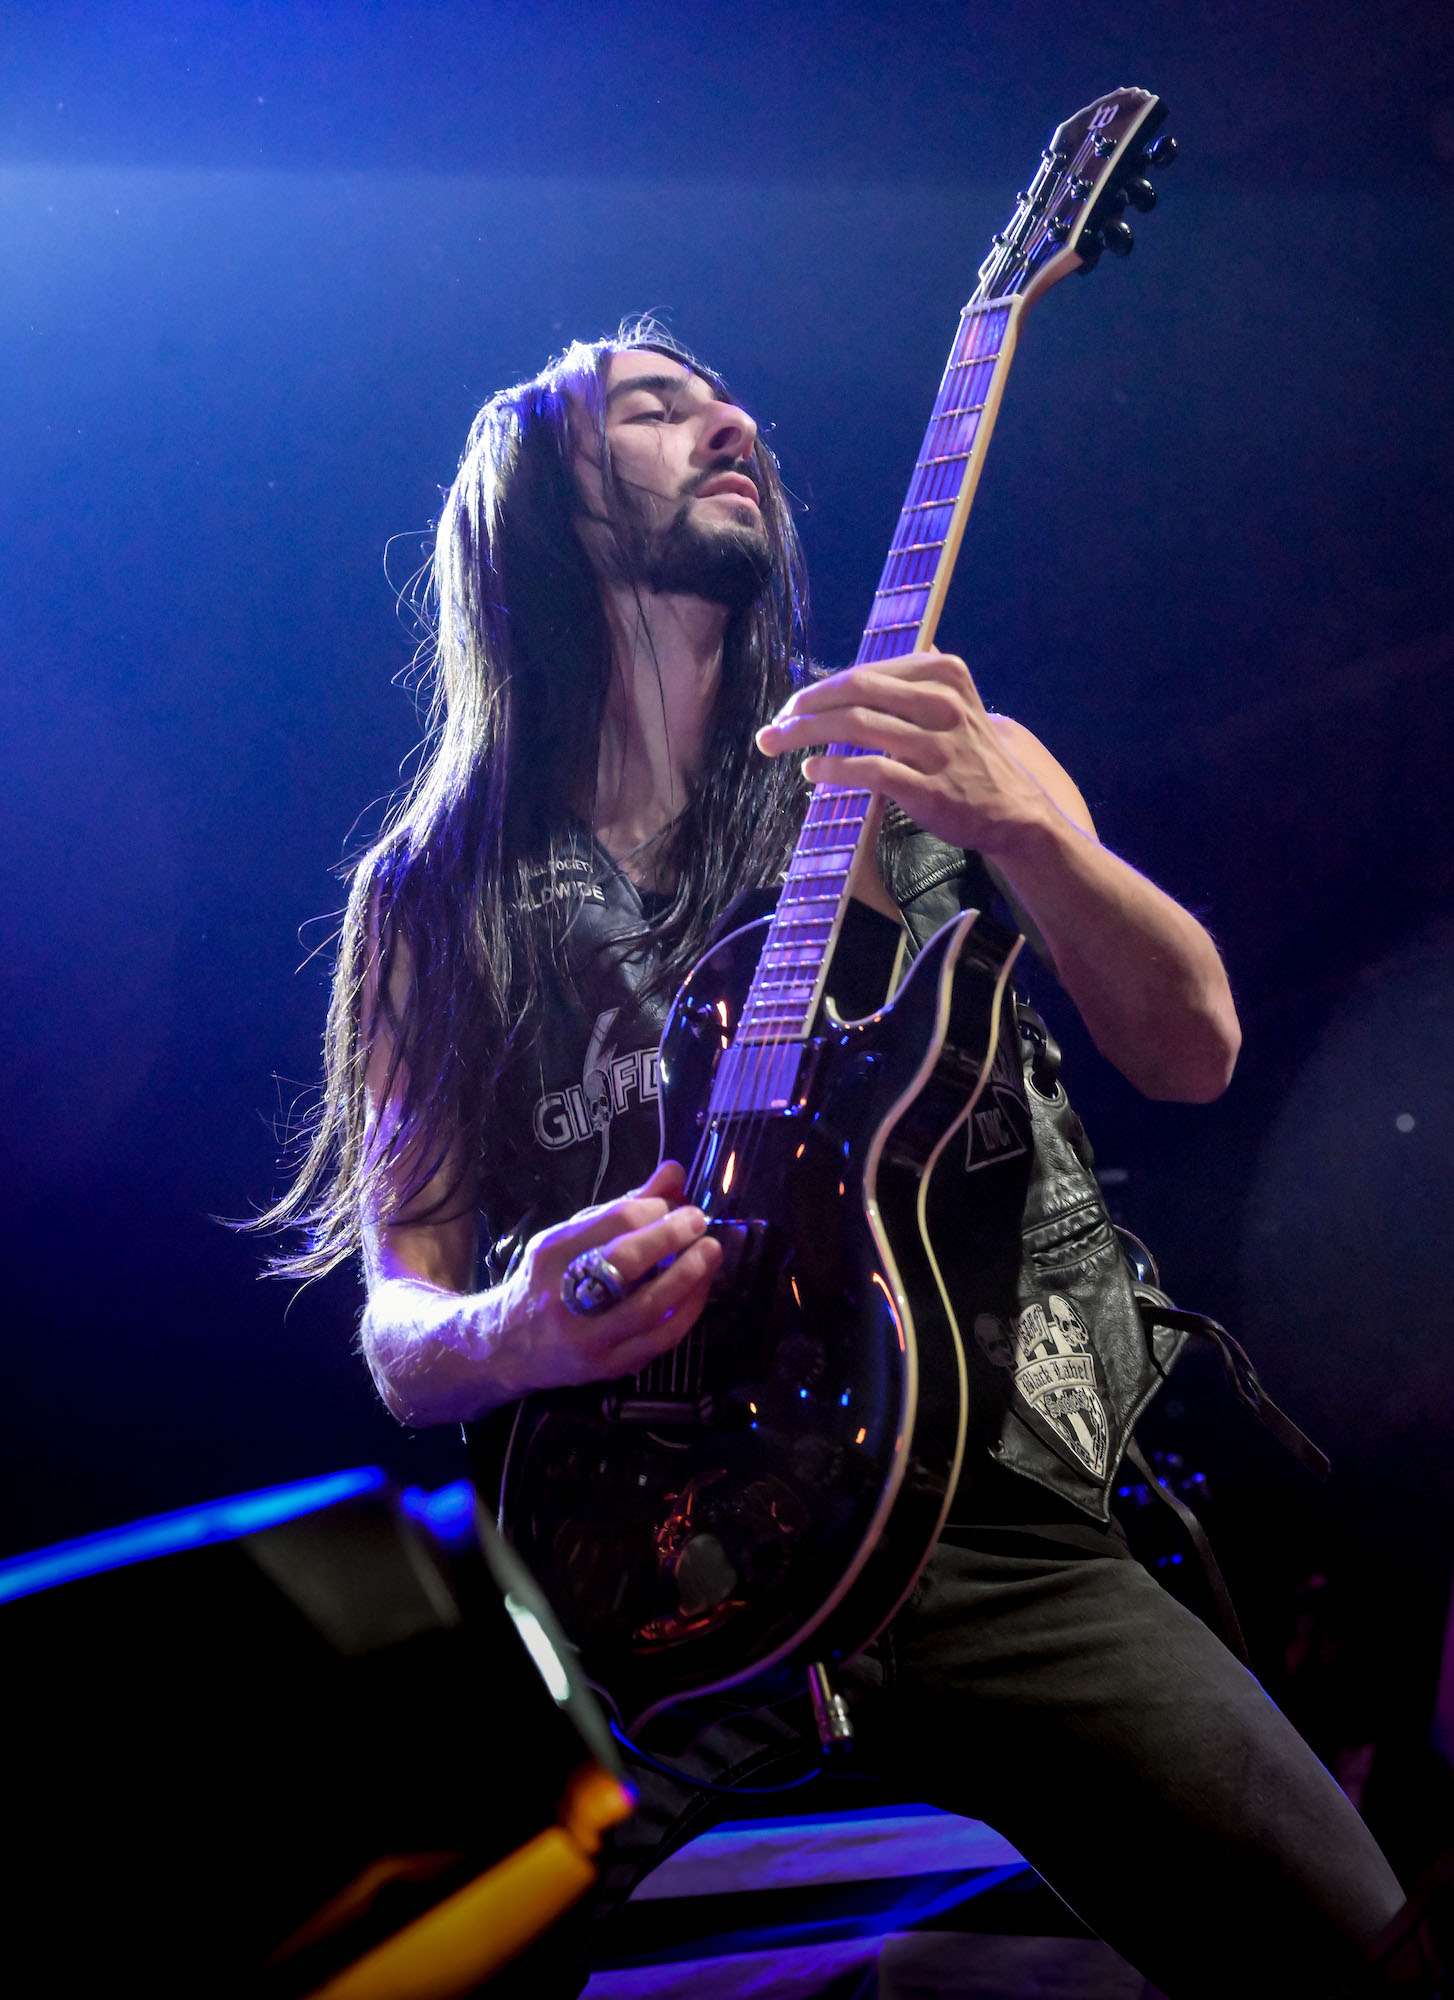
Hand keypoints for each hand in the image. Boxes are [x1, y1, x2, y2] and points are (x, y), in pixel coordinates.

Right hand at [499, 1160, 721, 1392]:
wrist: (510, 1347)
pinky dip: (687, 1311)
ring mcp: (588, 1336)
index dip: (654, 1208)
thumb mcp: (571, 1236)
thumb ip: (623, 1206)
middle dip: (672, 1236)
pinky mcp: (609, 1366)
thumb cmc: (547, 1281)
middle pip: (627, 1261)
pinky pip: (660, 1339)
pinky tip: (700, 1289)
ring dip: (690, 1275)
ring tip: (712, 1252)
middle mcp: (565, 1295)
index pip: (613, 1221)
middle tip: (699, 1221)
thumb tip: (675, 1172)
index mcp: (553, 1253)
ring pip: (649, 1306)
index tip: (675, 1203)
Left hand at [754, 651, 1054, 860]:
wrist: (1012, 810)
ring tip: (778, 744)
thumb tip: (898, 653)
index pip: (864, 673)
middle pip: (854, 691)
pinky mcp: (928, 786)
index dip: (819, 690)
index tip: (791, 708)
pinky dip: (833, 769)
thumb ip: (922, 677)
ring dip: (806, 735)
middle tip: (774, 725)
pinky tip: (812, 772)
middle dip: (804, 707)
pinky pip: (869, 770)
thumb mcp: (959, 702)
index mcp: (942, 674)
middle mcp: (941, 703)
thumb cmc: (972, 757)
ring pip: (855, 726)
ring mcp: (936, 745)